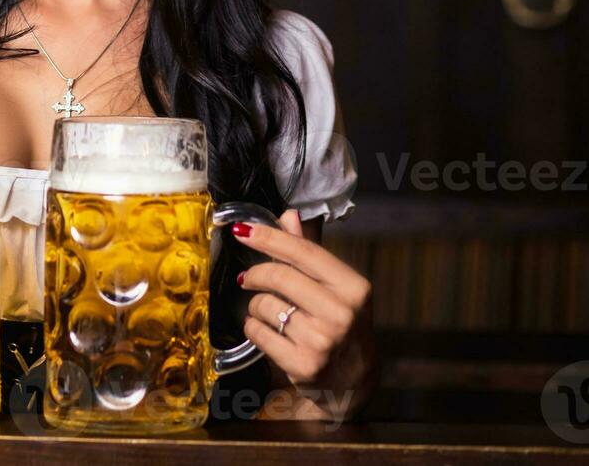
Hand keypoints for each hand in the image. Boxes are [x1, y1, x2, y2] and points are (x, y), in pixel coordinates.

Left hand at [235, 209, 377, 420]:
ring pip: (264, 305)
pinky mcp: (303, 364)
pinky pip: (256, 331)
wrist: (352, 381)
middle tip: (248, 278)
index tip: (241, 230)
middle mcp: (342, 313)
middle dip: (256, 274)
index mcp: (354, 288)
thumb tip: (288, 215)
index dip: (269, 237)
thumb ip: (309, 252)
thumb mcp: (335, 288)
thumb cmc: (340, 325)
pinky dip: (253, 327)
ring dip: (256, 305)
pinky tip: (267, 331)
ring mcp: (323, 341)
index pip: (304, 252)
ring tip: (270, 312)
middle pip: (279, 276)